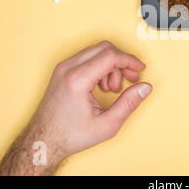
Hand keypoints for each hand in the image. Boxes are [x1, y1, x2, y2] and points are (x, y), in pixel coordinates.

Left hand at [0, 41, 151, 174]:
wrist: (43, 140)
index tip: (140, 69)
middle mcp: (68, 69)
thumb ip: (128, 104)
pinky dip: (101, 67)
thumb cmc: (69, 135)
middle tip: (131, 79)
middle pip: (104, 48)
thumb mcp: (106, 125)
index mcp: (77, 80)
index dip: (130, 60)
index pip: (110, 56)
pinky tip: (103, 85)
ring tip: (113, 88)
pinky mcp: (63, 70)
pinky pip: (88, 57)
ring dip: (111, 66)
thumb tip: (145, 88)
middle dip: (122, 61)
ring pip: (97, 51)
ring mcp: (63, 67)